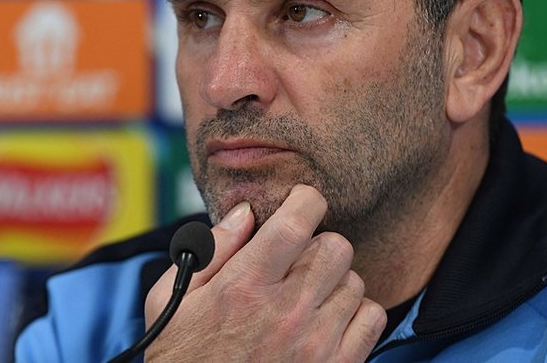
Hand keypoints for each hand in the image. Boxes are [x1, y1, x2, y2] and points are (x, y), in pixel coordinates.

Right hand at [144, 185, 386, 361]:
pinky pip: (372, 316)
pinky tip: (325, 319)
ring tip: (305, 296)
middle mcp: (287, 312)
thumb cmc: (184, 356)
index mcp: (245, 286)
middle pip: (336, 245)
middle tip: (295, 259)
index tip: (300, 201)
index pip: (296, 222)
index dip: (305, 199)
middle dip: (317, 243)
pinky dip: (354, 312)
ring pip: (354, 279)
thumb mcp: (174, 299)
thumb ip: (212, 249)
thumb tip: (245, 212)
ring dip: (333, 280)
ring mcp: (317, 343)